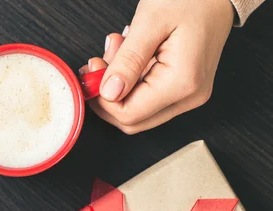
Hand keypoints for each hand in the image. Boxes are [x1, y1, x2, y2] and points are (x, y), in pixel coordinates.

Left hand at [80, 0, 234, 133]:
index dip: (102, 99)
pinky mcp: (183, 89)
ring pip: (137, 110)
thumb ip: (128, 61)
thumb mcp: (151, 22)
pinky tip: (128, 54)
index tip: (91, 73)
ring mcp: (188, 95)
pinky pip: (147, 97)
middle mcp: (188, 96)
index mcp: (182, 82)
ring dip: (117, 85)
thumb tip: (108, 93)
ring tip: (116, 49)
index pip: (129, 114)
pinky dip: (130, 79)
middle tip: (98, 63)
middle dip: (107, 95)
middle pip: (132, 120)